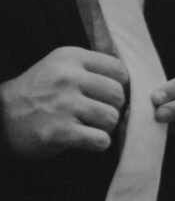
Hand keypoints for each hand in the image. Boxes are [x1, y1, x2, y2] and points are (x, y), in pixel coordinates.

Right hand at [2, 47, 126, 158]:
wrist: (0, 117)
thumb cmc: (38, 93)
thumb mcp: (61, 67)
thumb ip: (93, 70)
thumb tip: (135, 85)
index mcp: (70, 58)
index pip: (119, 70)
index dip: (119, 85)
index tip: (105, 94)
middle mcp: (67, 78)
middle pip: (118, 95)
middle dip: (113, 107)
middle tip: (96, 113)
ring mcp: (62, 105)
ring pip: (112, 118)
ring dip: (105, 126)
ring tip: (87, 125)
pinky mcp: (59, 131)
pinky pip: (101, 140)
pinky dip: (97, 143)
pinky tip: (84, 138)